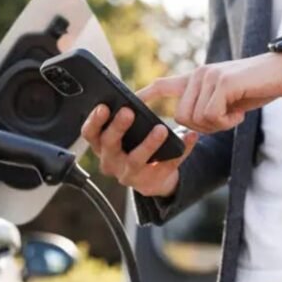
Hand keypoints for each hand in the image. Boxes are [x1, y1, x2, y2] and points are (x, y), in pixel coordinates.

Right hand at [81, 104, 197, 197]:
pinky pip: (166, 166)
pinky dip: (180, 151)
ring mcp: (129, 175)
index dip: (94, 120)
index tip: (103, 107)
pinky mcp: (150, 183)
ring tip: (161, 129)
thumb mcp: (124, 134)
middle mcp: (110, 162)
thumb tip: (129, 98)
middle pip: (110, 144)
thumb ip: (122, 117)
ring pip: (136, 160)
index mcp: (101, 145)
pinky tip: (190, 137)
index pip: (90, 133)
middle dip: (118, 127)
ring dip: (148, 144)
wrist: (152, 177)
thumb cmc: (135, 145)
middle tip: (129, 112)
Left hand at [137, 52, 281, 132]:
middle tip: (224, 120)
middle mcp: (198, 74)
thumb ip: (205, 107)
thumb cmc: (255, 88)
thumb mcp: (226, 100)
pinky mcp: (222, 82)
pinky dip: (226, 121)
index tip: (130, 104)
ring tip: (234, 113)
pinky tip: (239, 113)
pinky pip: (212, 115)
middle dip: (202, 127)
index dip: (145, 96)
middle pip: (182, 116)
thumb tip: (189, 126)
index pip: (163, 86)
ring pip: (197, 118)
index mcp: (196, 79)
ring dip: (217, 125)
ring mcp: (209, 76)